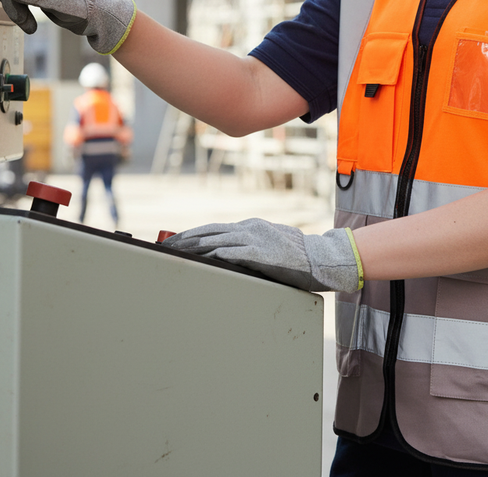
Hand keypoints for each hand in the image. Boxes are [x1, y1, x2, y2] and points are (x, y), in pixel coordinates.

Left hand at [163, 218, 363, 292]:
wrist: (322, 259)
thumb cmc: (299, 257)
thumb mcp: (272, 245)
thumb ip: (251, 247)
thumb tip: (228, 256)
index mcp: (252, 227)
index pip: (215, 229)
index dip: (193, 234)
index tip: (176, 241)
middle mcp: (250, 229)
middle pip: (209, 232)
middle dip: (185, 239)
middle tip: (166, 246)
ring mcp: (254, 239)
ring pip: (214, 241)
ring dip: (192, 247)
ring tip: (173, 253)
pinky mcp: (258, 253)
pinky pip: (228, 254)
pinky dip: (210, 256)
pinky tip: (197, 260)